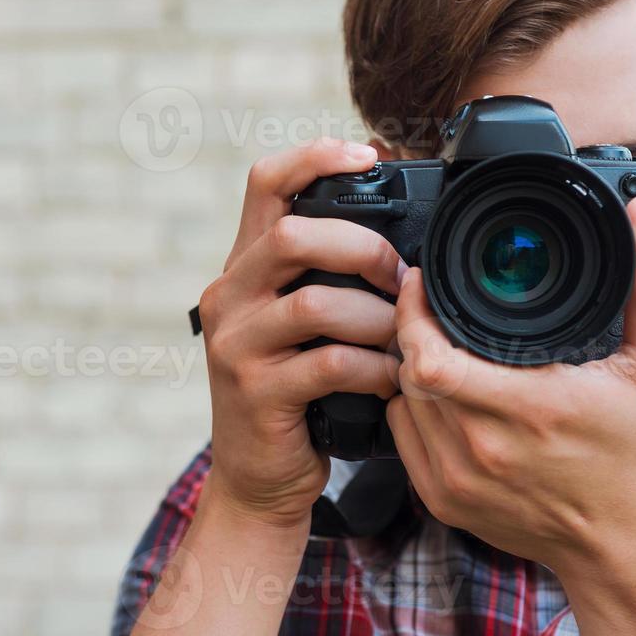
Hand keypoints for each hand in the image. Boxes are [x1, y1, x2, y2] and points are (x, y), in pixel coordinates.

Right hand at [198, 139, 404, 529]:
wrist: (261, 480)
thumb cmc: (298, 397)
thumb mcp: (303, 328)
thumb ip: (330, 280)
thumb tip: (406, 234)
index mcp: (244, 270)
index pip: (264, 184)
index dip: (315, 157)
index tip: (368, 155)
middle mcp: (229, 298)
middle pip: (290, 237)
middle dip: (362, 247)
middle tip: (400, 277)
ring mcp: (236, 346)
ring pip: (314, 304)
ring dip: (377, 318)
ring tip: (405, 339)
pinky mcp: (256, 393)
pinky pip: (329, 364)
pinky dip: (374, 368)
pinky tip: (393, 379)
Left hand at [387, 195, 635, 578]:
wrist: (630, 548)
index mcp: (527, 410)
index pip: (429, 358)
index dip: (413, 312)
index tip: (420, 281)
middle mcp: (482, 450)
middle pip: (408, 373)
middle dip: (411, 330)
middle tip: (429, 304)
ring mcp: (456, 482)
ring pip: (400, 403)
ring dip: (409, 369)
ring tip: (435, 343)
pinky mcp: (443, 503)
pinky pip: (402, 439)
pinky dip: (412, 409)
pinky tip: (440, 393)